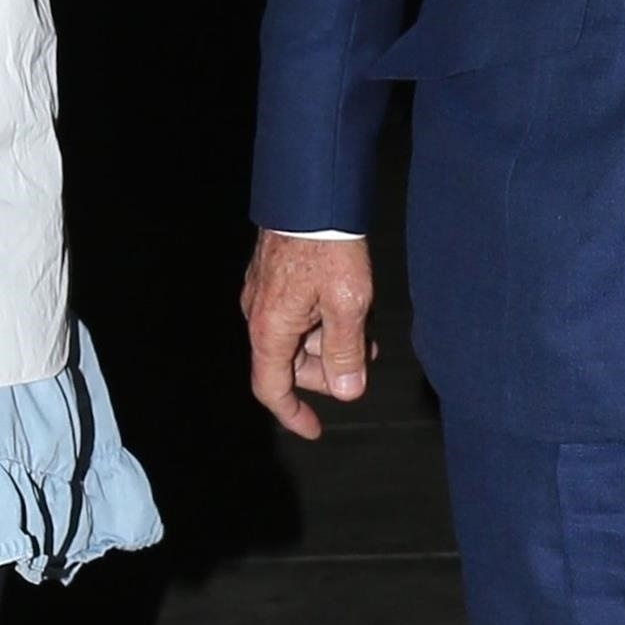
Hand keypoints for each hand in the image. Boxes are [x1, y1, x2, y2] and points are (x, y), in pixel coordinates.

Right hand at [242, 232, 377, 440]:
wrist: (312, 195)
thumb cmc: (328, 248)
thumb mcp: (348, 305)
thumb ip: (346, 352)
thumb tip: (347, 392)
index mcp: (271, 330)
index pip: (271, 389)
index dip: (293, 414)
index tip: (314, 429)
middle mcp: (258, 315)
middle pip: (290, 364)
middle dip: (328, 368)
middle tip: (365, 358)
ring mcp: (262, 294)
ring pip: (297, 336)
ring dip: (330, 340)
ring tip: (366, 327)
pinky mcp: (272, 276)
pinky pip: (296, 313)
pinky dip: (322, 319)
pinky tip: (351, 306)